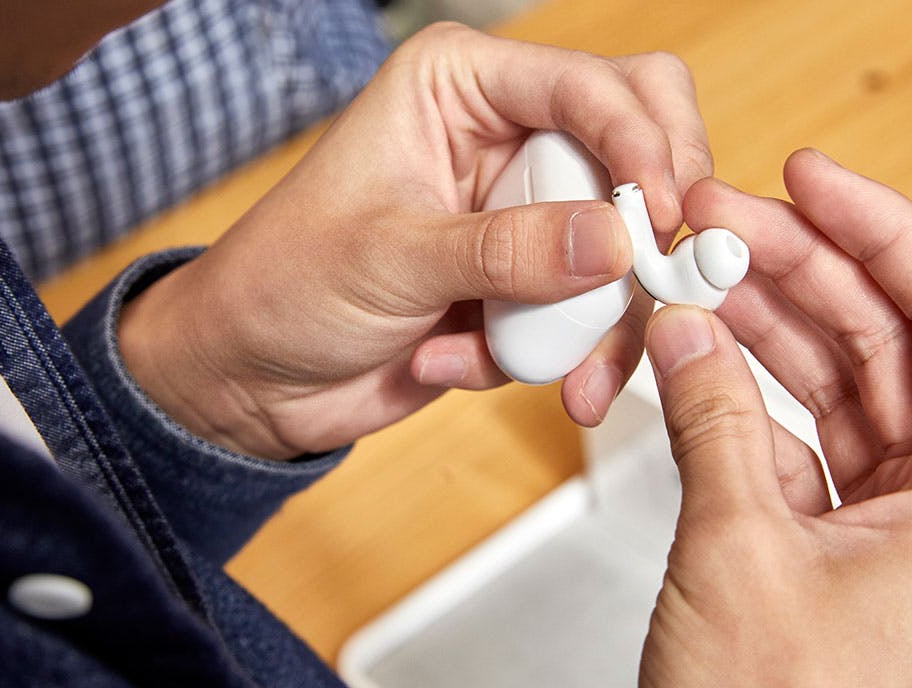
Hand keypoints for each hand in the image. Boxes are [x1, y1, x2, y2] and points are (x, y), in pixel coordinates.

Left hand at [117, 23, 712, 459]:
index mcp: (463, 87)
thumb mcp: (391, 257)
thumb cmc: (286, 282)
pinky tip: (450, 361)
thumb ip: (506, 250)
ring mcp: (526, 216)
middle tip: (646, 287)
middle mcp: (508, 140)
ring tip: (547, 372)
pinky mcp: (531, 284)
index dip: (641, 146)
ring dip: (594, 321)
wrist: (252, 377)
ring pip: (627, 249)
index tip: (658, 219)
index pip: (593, 87)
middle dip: (645, 232)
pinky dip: (544, 355)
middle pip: (639, 154)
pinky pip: (589, 314)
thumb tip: (615, 242)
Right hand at [637, 150, 911, 687]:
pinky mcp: (825, 535)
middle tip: (723, 219)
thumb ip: (711, 419)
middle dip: (801, 268)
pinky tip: (694, 349)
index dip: (880, 231)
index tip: (812, 181)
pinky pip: (788, 431)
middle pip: (883, 337)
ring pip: (832, 381)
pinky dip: (739, 389)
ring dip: (763, 322)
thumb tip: (684, 329)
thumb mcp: (739, 548)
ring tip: (697, 269)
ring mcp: (884, 514)